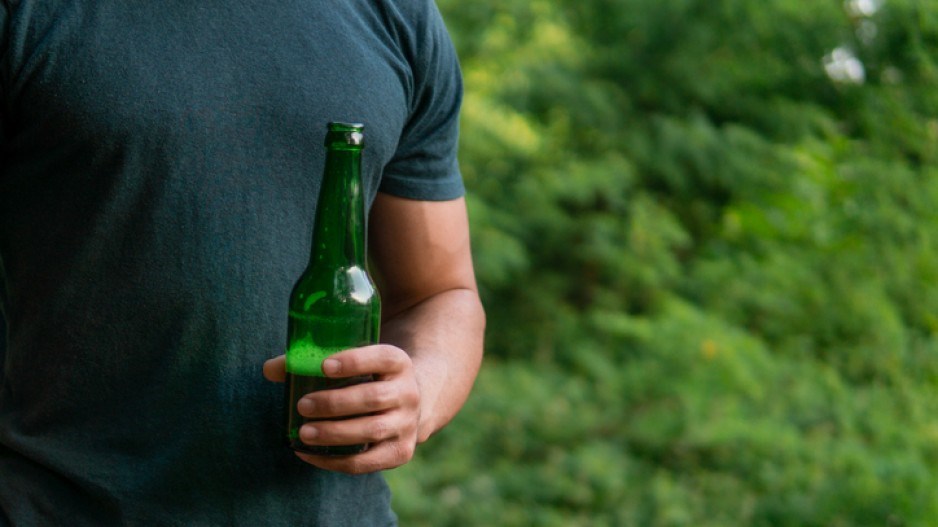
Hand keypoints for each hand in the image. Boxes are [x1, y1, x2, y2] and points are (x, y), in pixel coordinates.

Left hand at [263, 345, 421, 473]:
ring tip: (304, 433)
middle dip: (335, 403)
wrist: (406, 404)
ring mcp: (407, 425)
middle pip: (373, 398)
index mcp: (398, 363)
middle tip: (303, 405)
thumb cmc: (368, 378)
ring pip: (372, 430)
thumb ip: (312, 362)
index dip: (354, 361)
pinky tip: (308, 454)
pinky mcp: (399, 452)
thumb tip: (270, 369)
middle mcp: (409, 393)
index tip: (323, 366)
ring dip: (335, 432)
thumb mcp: (354, 363)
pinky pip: (366, 462)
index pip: (382, 358)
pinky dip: (335, 460)